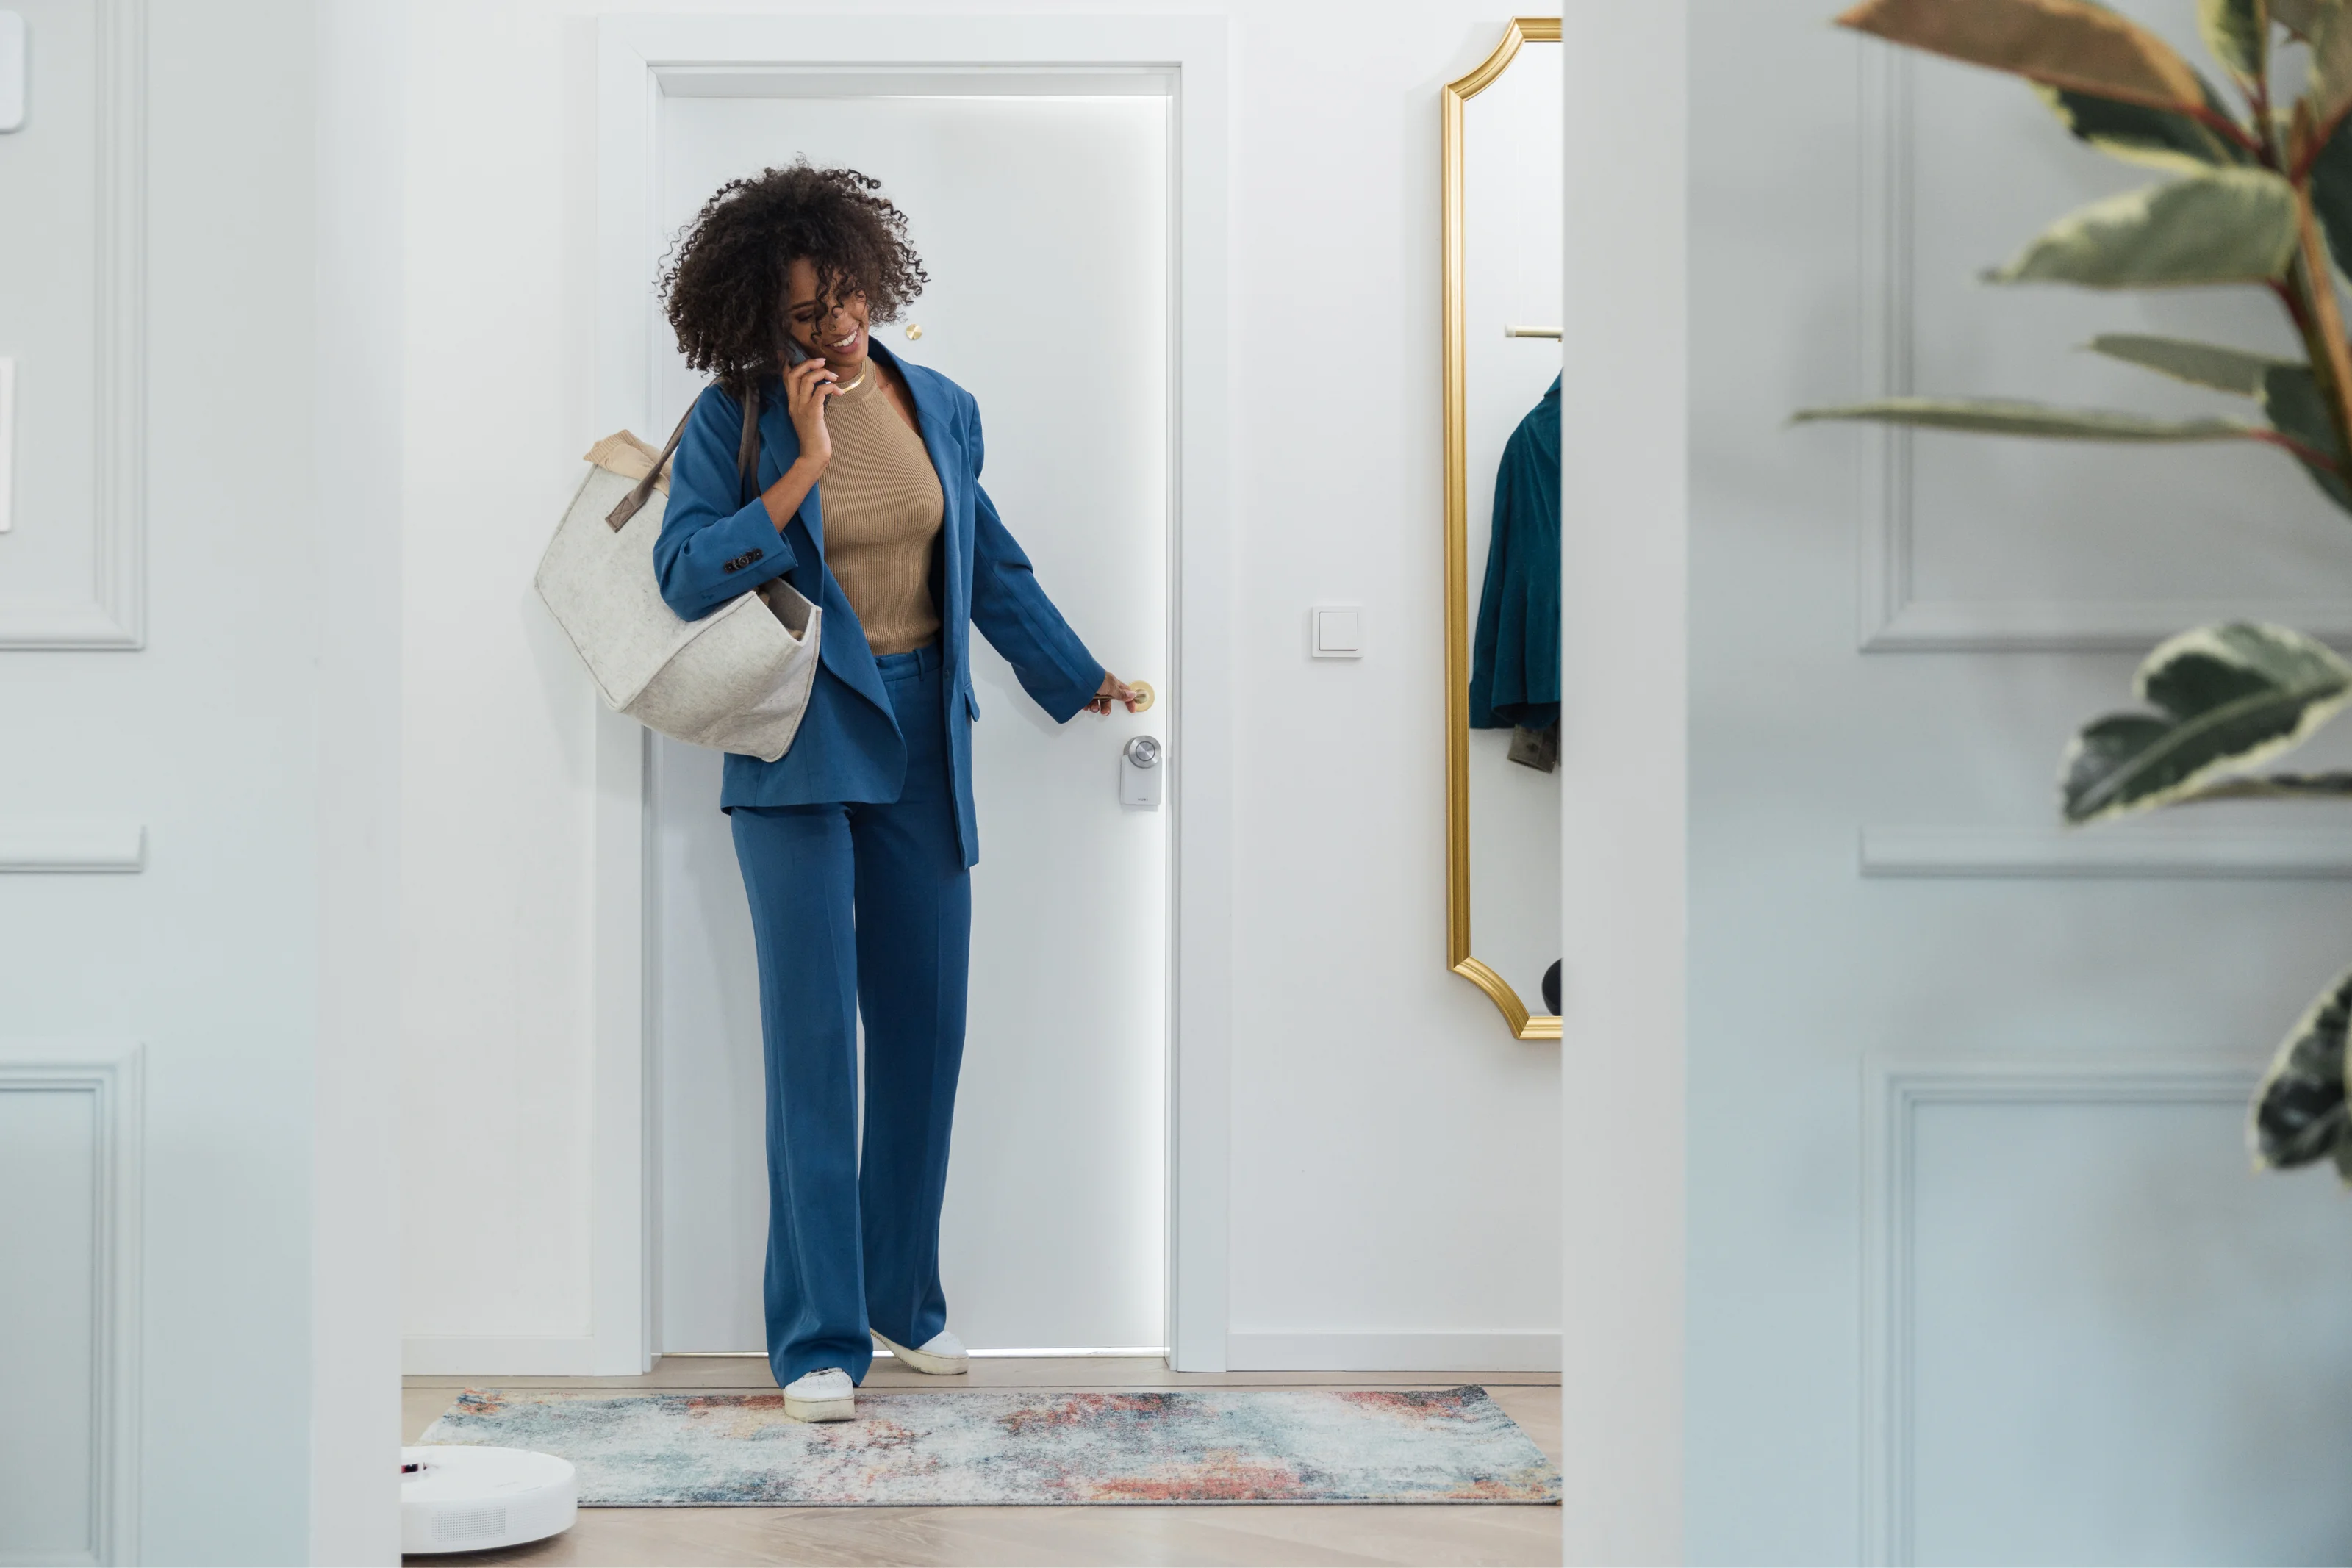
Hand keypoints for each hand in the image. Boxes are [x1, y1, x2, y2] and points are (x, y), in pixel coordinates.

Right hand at [782, 352, 839, 470]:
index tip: (806, 357)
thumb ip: (811, 402)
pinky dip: (830, 387)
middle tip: (823, 362)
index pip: (787, 377)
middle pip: (794, 374)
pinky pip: (820, 392)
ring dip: (823, 374)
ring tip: (834, 377)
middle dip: (808, 363)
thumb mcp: (809, 416)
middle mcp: (794, 403)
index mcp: (792, 403)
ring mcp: (802, 408)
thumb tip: (821, 389)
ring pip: (807, 380)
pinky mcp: (813, 414)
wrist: (813, 456)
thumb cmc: (814, 437)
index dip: (793, 363)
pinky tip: (839, 392)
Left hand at [1085, 672, 1140, 715]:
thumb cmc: (1095, 678)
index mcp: (1112, 683)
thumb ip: (1120, 693)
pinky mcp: (1084, 692)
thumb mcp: (1110, 687)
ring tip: (1092, 707)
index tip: (1131, 709)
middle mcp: (1103, 686)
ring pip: (1097, 702)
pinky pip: (1087, 701)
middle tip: (1104, 712)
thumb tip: (1132, 695)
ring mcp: (1094, 689)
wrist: (1077, 675)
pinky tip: (1085, 705)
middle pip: (1109, 700)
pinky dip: (1087, 705)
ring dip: (1096, 707)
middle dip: (1106, 708)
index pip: (1124, 692)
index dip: (1129, 700)